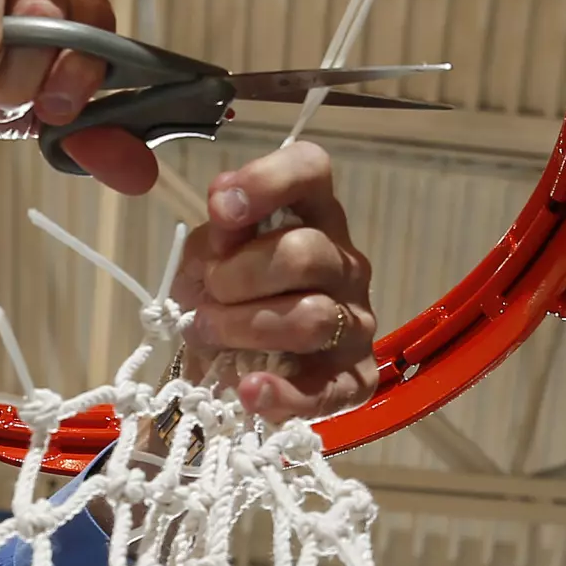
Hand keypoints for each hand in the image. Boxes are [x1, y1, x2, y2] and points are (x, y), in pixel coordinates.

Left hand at [172, 142, 375, 422]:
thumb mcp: (208, 257)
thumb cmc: (228, 295)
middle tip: (208, 293)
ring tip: (211, 335)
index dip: (268, 181)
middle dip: (239, 275)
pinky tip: (248, 391)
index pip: (312, 171)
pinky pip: (324, 391)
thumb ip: (217, 237)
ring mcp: (356, 322)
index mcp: (313, 215)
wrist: (232, 363)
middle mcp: (345, 262)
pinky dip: (280, 394)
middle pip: (305, 253)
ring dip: (246, 328)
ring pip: (312, 318)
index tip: (221, 206)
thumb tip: (227, 224)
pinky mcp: (354, 379)